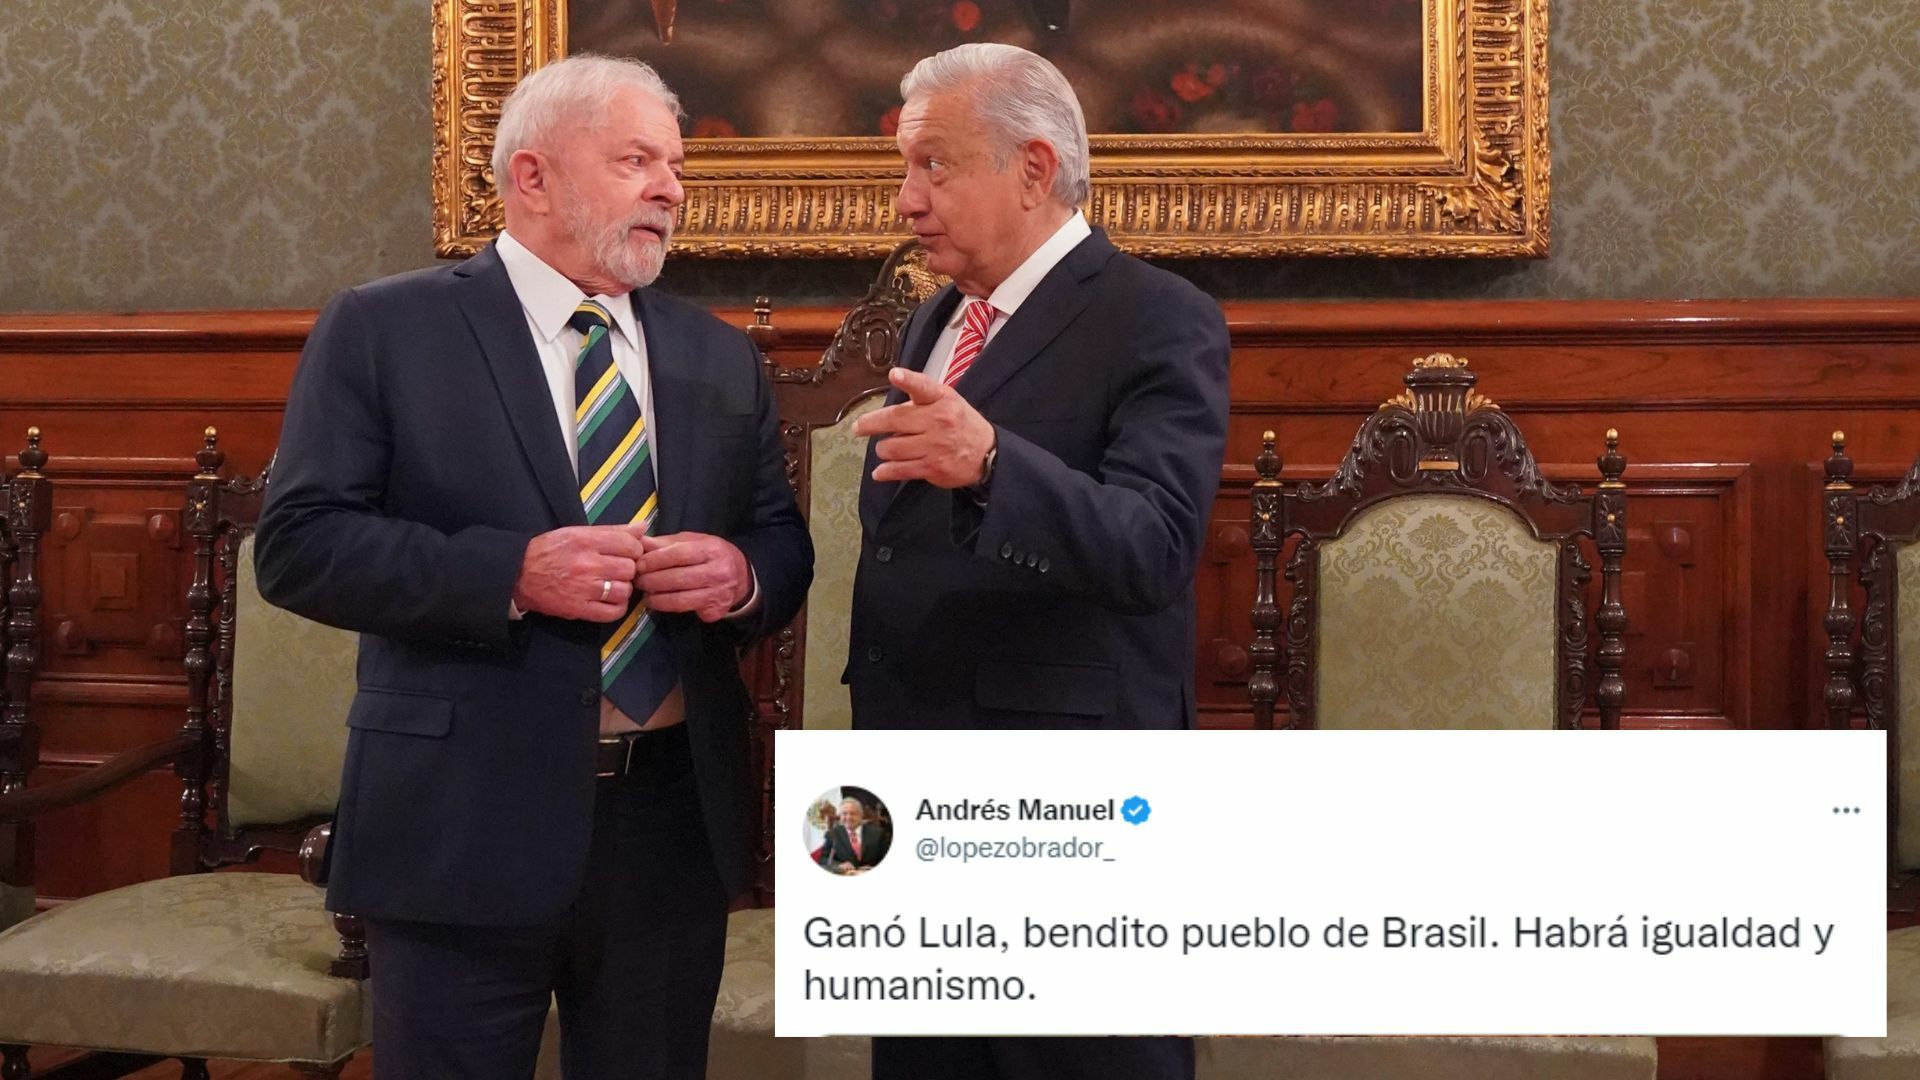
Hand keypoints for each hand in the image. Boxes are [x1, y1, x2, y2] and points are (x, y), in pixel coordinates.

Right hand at [513, 526, 647, 621]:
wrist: (519, 574)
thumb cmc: (550, 550)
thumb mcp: (578, 532)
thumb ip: (612, 530)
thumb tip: (642, 527)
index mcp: (586, 541)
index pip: (630, 545)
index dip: (634, 550)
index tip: (626, 553)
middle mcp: (587, 564)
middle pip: (629, 568)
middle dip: (628, 569)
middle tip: (617, 570)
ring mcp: (584, 588)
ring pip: (624, 590)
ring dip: (622, 589)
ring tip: (611, 585)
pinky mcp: (579, 609)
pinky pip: (613, 612)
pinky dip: (617, 607)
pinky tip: (609, 600)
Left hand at [632, 531, 752, 621]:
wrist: (741, 578)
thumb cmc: (711, 555)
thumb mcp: (693, 542)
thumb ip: (667, 543)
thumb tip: (639, 542)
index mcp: (711, 550)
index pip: (679, 554)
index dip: (656, 560)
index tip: (639, 564)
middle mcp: (718, 572)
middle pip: (678, 578)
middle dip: (652, 581)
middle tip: (637, 581)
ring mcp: (718, 594)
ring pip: (681, 600)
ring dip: (658, 599)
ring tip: (646, 596)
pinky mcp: (715, 611)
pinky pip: (688, 611)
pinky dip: (670, 609)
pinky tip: (661, 604)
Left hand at [852, 367, 995, 487]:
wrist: (986, 453)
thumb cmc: (960, 423)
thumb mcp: (948, 400)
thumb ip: (921, 396)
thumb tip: (891, 396)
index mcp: (942, 400)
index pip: (924, 387)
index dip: (908, 380)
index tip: (895, 375)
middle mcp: (938, 421)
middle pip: (895, 420)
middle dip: (870, 424)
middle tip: (858, 427)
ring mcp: (934, 446)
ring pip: (891, 447)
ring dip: (883, 449)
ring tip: (886, 448)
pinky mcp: (932, 467)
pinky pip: (899, 470)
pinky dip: (885, 471)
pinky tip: (880, 471)